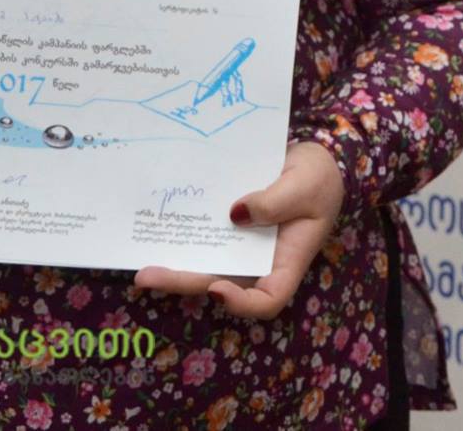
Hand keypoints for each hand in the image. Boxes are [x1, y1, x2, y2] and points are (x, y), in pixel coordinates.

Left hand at [133, 141, 344, 320]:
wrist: (315, 158)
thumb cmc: (320, 177)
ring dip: (176, 268)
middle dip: (185, 283)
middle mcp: (261, 262)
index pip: (269, 299)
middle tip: (147, 277)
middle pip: (223, 285)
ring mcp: (243, 247)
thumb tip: (234, 214)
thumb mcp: (305, 185)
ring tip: (142, 268)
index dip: (241, 303)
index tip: (217, 289)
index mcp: (288, 261)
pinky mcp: (229, 227)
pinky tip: (160, 234)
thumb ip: (275, 201)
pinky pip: (206, 239)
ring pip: (208, 266)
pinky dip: (184, 240)